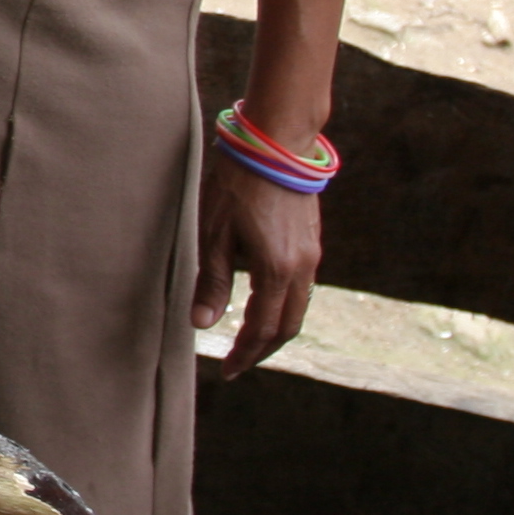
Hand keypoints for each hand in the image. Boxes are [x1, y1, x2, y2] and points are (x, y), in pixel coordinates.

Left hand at [193, 157, 320, 376]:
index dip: (244, 354)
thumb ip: (212, 282)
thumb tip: (202, 325)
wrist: (277, 143)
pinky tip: (265, 303)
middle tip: (240, 363)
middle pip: (287, 326)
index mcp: (277, 271)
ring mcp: (312, 254)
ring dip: (276, 329)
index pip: (262, 330)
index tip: (228, 371)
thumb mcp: (214, 234)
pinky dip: (284, 305)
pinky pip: (302, 287)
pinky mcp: (312, 241)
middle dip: (263, 349)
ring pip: (298, 307)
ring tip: (250, 339)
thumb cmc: (238, 184)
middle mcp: (302, 268)